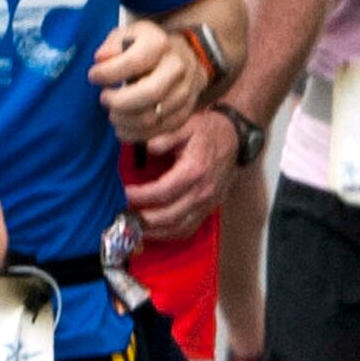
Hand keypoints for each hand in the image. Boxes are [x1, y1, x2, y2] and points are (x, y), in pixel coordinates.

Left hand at [88, 21, 202, 142]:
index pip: (134, 61)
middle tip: (104, 99)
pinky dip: (136, 135)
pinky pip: (161, 130)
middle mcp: (177, 67)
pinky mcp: (185, 111)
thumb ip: (112, 45)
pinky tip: (123, 127)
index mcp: (160, 44)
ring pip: (153, 117)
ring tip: (113, 114)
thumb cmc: (145, 46)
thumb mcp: (127, 34)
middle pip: (149, 94)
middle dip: (119, 102)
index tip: (93, 76)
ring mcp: (185, 91)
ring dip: (125, 121)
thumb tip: (101, 59)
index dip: (109, 72)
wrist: (181, 55)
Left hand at [127, 108, 238, 238]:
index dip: (142, 196)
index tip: (124, 193)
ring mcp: (207, 204)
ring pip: (179, 228)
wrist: (235, 138)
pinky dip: (169, 235)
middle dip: (144, 219)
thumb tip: (148, 148)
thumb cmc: (207, 131)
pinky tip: (154, 231)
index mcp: (195, 170)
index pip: (164, 191)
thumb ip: (167, 137)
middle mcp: (202, 191)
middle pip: (169, 216)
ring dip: (155, 232)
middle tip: (124, 215)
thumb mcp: (187, 125)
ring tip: (135, 227)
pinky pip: (188, 229)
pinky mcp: (209, 210)